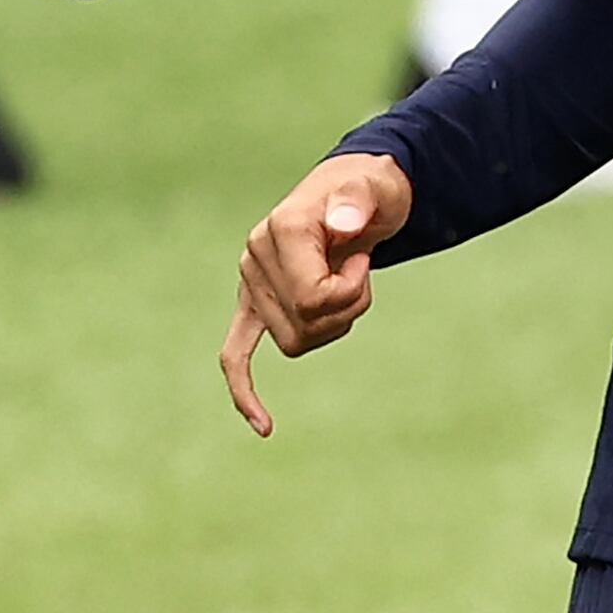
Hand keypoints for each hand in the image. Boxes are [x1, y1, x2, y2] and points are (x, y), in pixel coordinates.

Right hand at [220, 153, 412, 436]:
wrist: (357, 191)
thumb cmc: (369, 190)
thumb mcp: (377, 187)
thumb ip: (359, 200)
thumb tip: (345, 223)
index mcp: (280, 232)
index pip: (312, 298)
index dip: (350, 291)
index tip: (364, 260)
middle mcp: (254, 260)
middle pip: (306, 324)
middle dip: (348, 307)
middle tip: (360, 269)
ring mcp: (250, 285)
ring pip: (293, 343)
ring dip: (333, 324)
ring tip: (346, 283)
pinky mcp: (253, 305)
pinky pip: (235, 355)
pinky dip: (246, 390)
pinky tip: (265, 425)